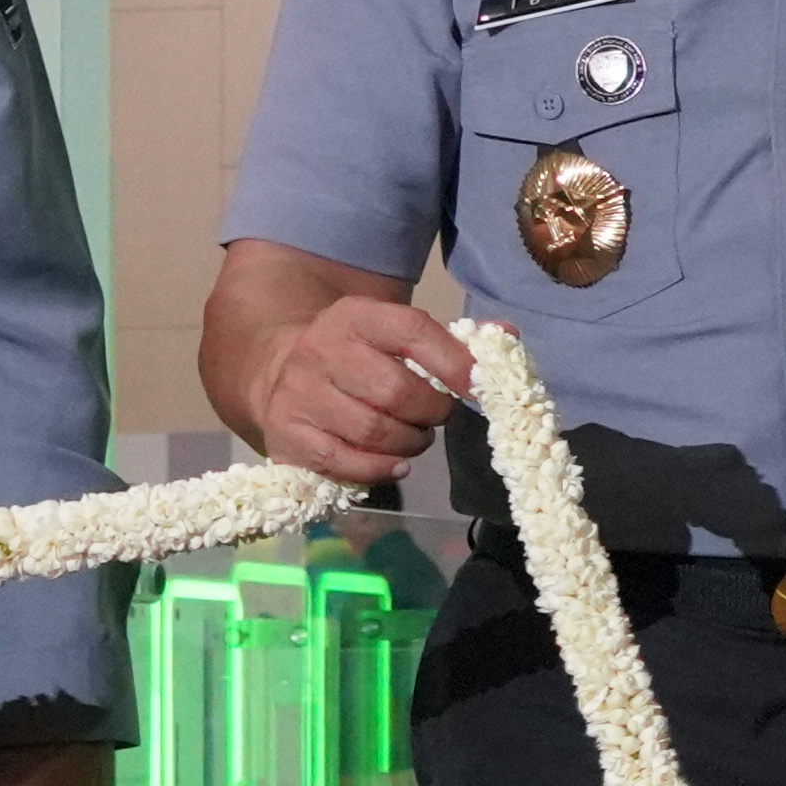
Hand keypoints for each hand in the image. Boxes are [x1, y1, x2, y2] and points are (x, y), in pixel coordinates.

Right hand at [242, 291, 479, 489]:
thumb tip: (506, 336)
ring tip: (414, 437)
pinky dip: (381, 469)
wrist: (278, 368)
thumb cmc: (357, 353)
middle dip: (431, 412)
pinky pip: (346, 462)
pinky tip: (396, 462)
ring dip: (409, 442)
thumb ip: (452, 339)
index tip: (478, 390)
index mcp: (356, 317)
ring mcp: (300, 393)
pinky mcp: (287, 433)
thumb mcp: (395, 333)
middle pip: (396, 392)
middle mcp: (321, 350)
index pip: (413, 331)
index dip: (454, 363)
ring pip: (373, 431)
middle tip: (436, 416)